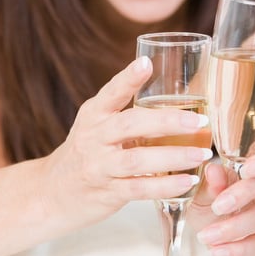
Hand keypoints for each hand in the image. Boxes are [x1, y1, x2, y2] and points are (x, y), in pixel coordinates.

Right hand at [43, 57, 213, 225]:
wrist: (53, 192)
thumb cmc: (87, 152)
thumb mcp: (97, 125)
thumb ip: (125, 111)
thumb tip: (172, 93)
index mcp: (94, 114)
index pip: (111, 92)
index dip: (128, 78)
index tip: (146, 63)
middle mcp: (94, 137)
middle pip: (130, 124)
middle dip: (167, 121)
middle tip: (199, 121)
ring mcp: (99, 166)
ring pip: (137, 159)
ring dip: (173, 156)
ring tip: (201, 154)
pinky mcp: (107, 192)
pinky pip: (139, 189)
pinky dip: (165, 186)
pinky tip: (186, 183)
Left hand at [188, 138, 254, 255]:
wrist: (215, 232)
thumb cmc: (213, 203)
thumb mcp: (206, 193)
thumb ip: (211, 184)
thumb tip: (212, 170)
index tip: (244, 171)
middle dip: (240, 197)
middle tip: (216, 208)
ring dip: (235, 228)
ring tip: (208, 237)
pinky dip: (241, 249)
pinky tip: (221, 252)